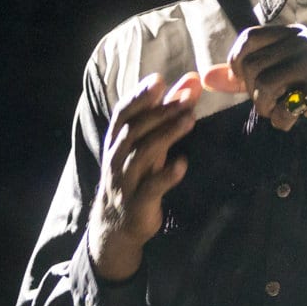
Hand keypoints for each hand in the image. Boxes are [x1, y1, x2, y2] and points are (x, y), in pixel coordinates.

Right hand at [89, 71, 201, 280]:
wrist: (116, 225)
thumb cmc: (135, 176)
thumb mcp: (146, 145)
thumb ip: (166, 114)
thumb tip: (190, 82)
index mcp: (116, 142)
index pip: (124, 114)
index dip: (139, 96)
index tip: (158, 80)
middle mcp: (117, 158)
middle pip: (135, 130)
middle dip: (160, 111)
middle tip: (187, 96)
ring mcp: (125, 181)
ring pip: (142, 155)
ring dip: (166, 135)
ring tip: (189, 120)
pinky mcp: (138, 204)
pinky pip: (151, 188)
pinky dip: (166, 175)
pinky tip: (183, 164)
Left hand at [200, 25, 306, 138]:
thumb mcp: (280, 75)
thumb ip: (243, 75)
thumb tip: (207, 77)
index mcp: (291, 34)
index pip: (249, 38)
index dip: (237, 62)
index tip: (245, 82)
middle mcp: (302, 43)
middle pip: (253, 65)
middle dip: (252, 93)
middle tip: (268, 104)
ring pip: (265, 85)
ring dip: (265, 108)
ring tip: (277, 113)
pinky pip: (285, 106)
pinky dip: (282, 120)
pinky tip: (292, 120)